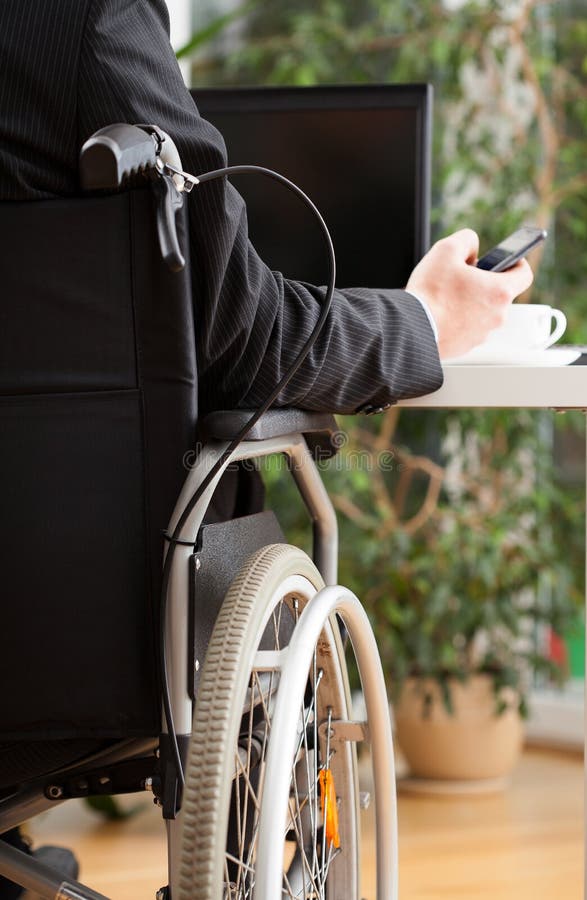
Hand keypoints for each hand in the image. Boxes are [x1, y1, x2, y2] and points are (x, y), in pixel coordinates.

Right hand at [406, 228, 533, 358]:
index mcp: (499, 291)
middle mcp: (496, 316)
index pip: (524, 275)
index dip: (517, 263)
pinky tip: (441, 312)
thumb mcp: (446, 249)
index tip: (509, 259)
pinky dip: (460, 319)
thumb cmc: (430, 293)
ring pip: (484, 312)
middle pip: (500, 294)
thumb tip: (472, 245)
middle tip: (465, 276)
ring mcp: (482, 334)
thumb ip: (466, 240)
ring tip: (448, 295)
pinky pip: (468, 328)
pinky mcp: (466, 346)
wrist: (411, 328)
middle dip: (486, 283)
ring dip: (472, 302)